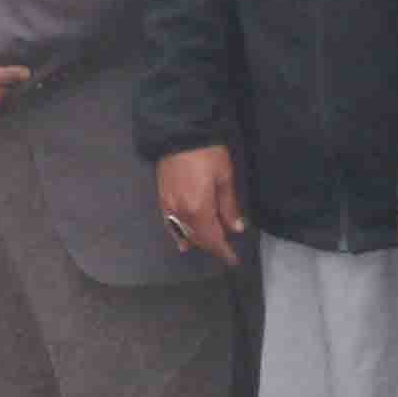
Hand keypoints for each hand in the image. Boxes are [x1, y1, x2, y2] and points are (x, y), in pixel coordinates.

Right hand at [152, 146, 245, 269]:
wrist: (178, 135)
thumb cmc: (207, 155)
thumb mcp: (224, 179)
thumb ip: (228, 206)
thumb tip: (236, 228)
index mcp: (198, 209)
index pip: (212, 238)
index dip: (223, 251)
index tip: (233, 261)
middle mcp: (180, 213)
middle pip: (196, 237)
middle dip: (211, 246)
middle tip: (224, 251)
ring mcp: (168, 207)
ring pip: (182, 232)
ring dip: (195, 241)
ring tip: (206, 247)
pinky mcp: (161, 199)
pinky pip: (169, 223)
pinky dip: (176, 234)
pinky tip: (181, 240)